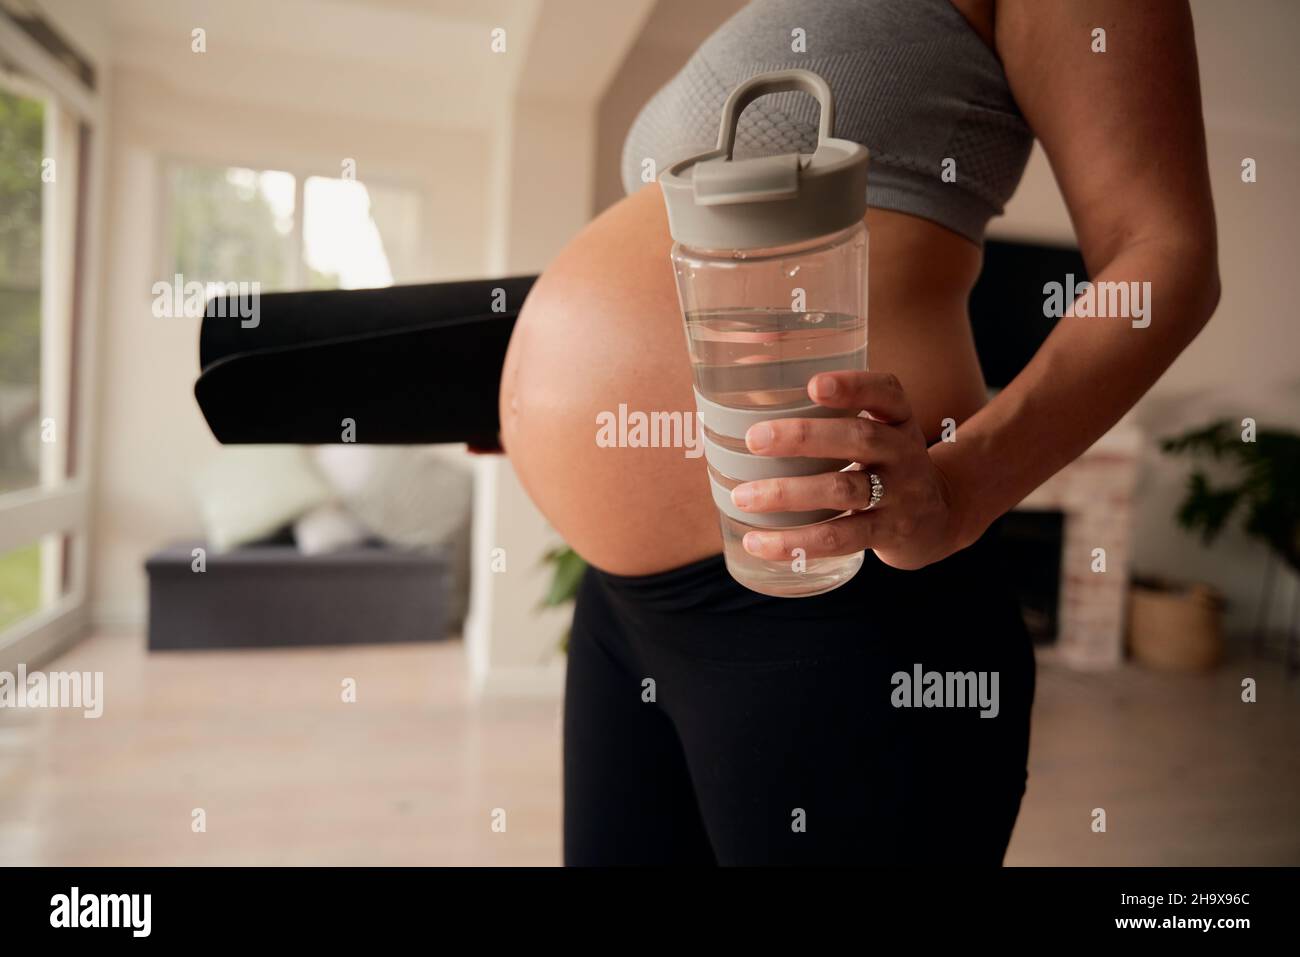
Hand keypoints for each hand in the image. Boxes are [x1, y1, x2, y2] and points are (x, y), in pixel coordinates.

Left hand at [730, 371, 965, 570]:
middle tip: (754, 439)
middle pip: (859, 438)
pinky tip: (757, 542)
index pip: (886, 392)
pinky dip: (795, 542)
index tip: (814, 385)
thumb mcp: (878, 431)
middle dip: (804, 437)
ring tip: (744, 496)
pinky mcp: (886, 534)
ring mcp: (898, 496)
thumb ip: (829, 414)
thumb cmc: (885, 465)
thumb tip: (744, 385)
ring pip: (843, 490)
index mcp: (898, 419)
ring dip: (788, 493)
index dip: (854, 386)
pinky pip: (838, 538)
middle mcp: (904, 453)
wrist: (939, 519)